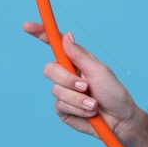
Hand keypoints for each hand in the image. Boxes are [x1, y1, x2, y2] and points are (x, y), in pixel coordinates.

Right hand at [22, 21, 142, 139]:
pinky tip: (89, 112)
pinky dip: (77, 109)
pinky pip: (60, 106)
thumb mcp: (99, 71)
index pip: (55, 45)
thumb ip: (79, 55)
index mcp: (76, 61)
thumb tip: (66, 35)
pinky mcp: (63, 109)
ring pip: (56, 90)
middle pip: (49, 69)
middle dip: (67, 80)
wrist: (119, 120)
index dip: (41, 34)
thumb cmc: (113, 93)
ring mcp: (63, 92)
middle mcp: (67, 75)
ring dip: (78, 98)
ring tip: (94, 104)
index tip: (28, 26)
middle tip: (86, 87)